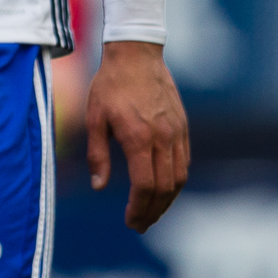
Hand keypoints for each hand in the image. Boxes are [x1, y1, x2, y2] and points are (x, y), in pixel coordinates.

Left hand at [85, 41, 188, 232]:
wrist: (136, 53)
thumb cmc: (110, 85)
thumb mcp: (94, 117)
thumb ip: (97, 154)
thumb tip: (98, 187)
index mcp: (139, 137)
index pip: (145, 185)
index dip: (139, 208)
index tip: (130, 221)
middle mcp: (162, 138)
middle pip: (165, 188)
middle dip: (153, 211)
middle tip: (140, 224)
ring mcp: (176, 132)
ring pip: (179, 178)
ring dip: (167, 201)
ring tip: (152, 212)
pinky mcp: (182, 126)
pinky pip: (184, 162)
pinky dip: (176, 181)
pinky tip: (163, 188)